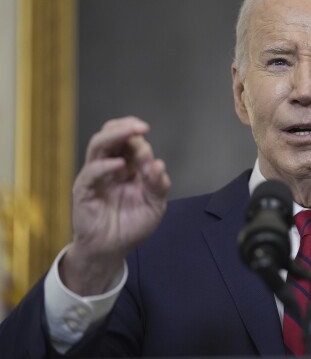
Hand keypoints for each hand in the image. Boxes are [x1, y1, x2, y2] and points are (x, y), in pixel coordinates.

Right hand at [60, 117, 170, 294]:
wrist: (112, 250)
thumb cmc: (132, 225)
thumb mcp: (154, 206)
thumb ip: (158, 186)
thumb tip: (159, 164)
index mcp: (128, 167)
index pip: (131, 142)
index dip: (141, 141)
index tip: (152, 151)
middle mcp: (110, 167)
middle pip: (111, 135)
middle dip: (126, 127)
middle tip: (142, 127)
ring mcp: (96, 176)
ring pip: (98, 145)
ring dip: (115, 135)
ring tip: (132, 132)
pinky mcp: (84, 190)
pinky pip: (91, 172)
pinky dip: (105, 166)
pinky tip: (120, 165)